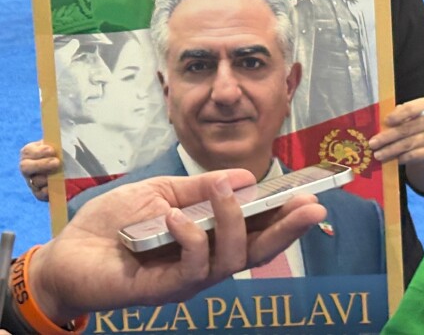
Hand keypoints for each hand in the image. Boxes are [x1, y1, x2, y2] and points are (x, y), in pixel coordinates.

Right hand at [20, 140, 60, 200]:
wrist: (73, 168)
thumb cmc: (66, 152)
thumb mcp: (61, 145)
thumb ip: (59, 143)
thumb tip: (61, 140)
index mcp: (31, 152)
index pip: (28, 151)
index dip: (38, 152)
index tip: (52, 150)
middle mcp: (28, 167)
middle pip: (25, 167)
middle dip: (41, 165)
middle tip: (57, 162)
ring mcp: (32, 181)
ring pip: (35, 181)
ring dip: (47, 178)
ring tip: (61, 175)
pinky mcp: (40, 193)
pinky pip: (41, 194)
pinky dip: (49, 191)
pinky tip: (58, 187)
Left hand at [28, 170, 326, 324]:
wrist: (68, 251)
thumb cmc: (114, 222)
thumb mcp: (161, 191)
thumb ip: (199, 188)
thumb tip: (246, 178)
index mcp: (210, 236)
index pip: (257, 228)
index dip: (285, 215)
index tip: (312, 196)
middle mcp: (207, 260)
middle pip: (257, 250)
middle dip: (288, 229)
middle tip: (312, 208)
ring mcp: (188, 278)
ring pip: (230, 258)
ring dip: (233, 220)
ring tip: (222, 189)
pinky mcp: (164, 289)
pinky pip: (192, 267)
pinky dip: (191, 238)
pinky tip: (177, 218)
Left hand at [368, 97, 423, 193]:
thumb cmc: (422, 124)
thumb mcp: (416, 114)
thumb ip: (402, 113)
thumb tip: (384, 123)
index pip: (411, 109)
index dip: (397, 115)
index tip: (385, 122)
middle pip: (406, 129)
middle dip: (387, 137)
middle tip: (373, 143)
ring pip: (408, 144)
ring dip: (390, 150)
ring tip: (378, 154)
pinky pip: (415, 155)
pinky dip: (402, 157)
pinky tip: (393, 159)